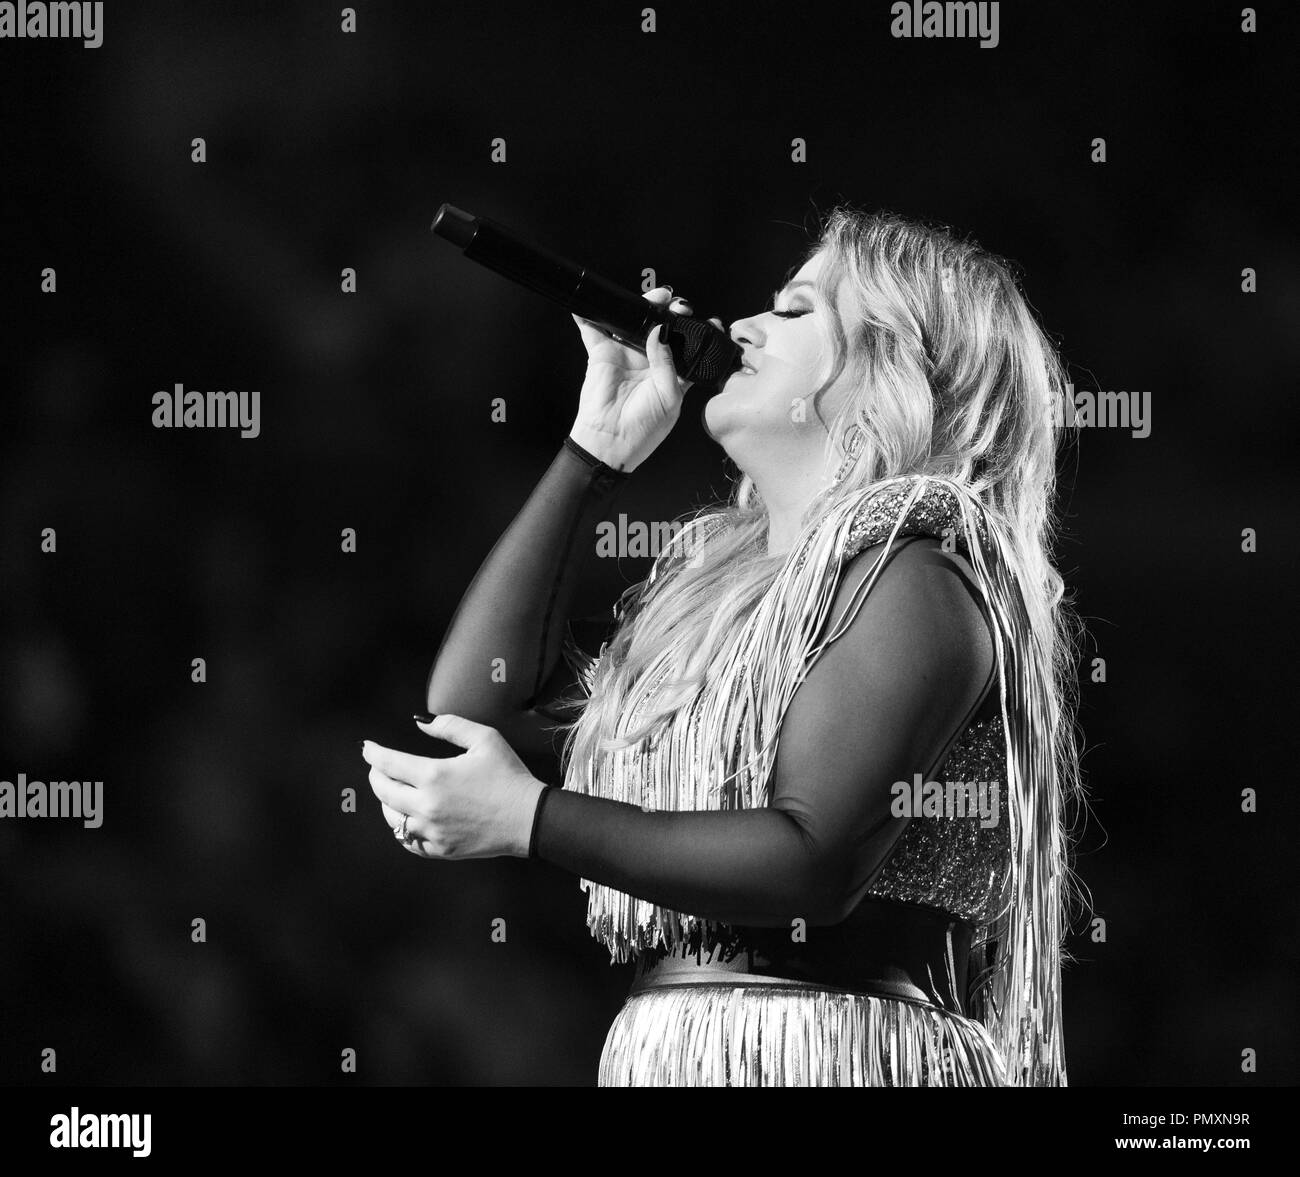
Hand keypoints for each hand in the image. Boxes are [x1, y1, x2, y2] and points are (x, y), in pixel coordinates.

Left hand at [362, 715, 546, 859]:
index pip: (388, 763)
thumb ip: (449, 725)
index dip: (373, 754)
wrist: (529, 817)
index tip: (367, 748)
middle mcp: (427, 806)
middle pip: (383, 790)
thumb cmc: (510, 775)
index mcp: (435, 776)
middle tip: (377, 767)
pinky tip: (406, 817)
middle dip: (375, 775)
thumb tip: (420, 722)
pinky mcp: (440, 849)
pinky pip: (407, 840)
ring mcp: (432, 831)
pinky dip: (401, 827)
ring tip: (392, 791)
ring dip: (387, 801)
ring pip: (391, 817)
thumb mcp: (485, 738)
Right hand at [569, 287, 724, 471]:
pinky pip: (595, 330)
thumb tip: (661, 330)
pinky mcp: (602, 354)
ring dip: (641, 306)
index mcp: (672, 373)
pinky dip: (590, 316)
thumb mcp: (669, 396)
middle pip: (661, 327)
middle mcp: (650, 361)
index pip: (687, 346)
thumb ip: (669, 362)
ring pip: (634, 322)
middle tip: (677, 305)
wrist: (611, 442)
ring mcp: (626, 354)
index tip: (707, 321)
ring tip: (655, 297)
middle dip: (671, 311)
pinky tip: (591, 302)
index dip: (697, 331)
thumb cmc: (645, 428)